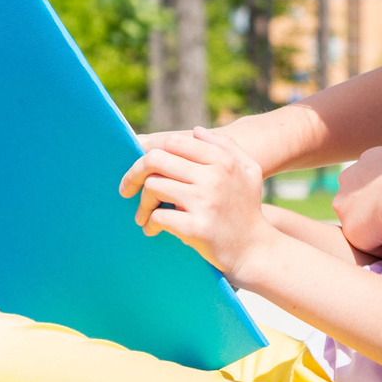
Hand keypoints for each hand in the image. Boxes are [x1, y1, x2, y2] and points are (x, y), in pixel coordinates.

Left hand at [118, 127, 275, 279]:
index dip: (153, 152)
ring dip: (142, 203)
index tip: (143, 168)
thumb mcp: (249, 171)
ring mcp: (204, 202)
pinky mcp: (195, 227)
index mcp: (223, 161)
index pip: (175, 143)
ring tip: (144, 215)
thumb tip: (196, 131)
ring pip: (153, 187)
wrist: (255, 251)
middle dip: (134, 173)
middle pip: (156, 160)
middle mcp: (214, 177)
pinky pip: (158, 217)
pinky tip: (152, 229)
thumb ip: (226, 146)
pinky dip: (150, 223)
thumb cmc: (247, 210)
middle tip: (127, 188)